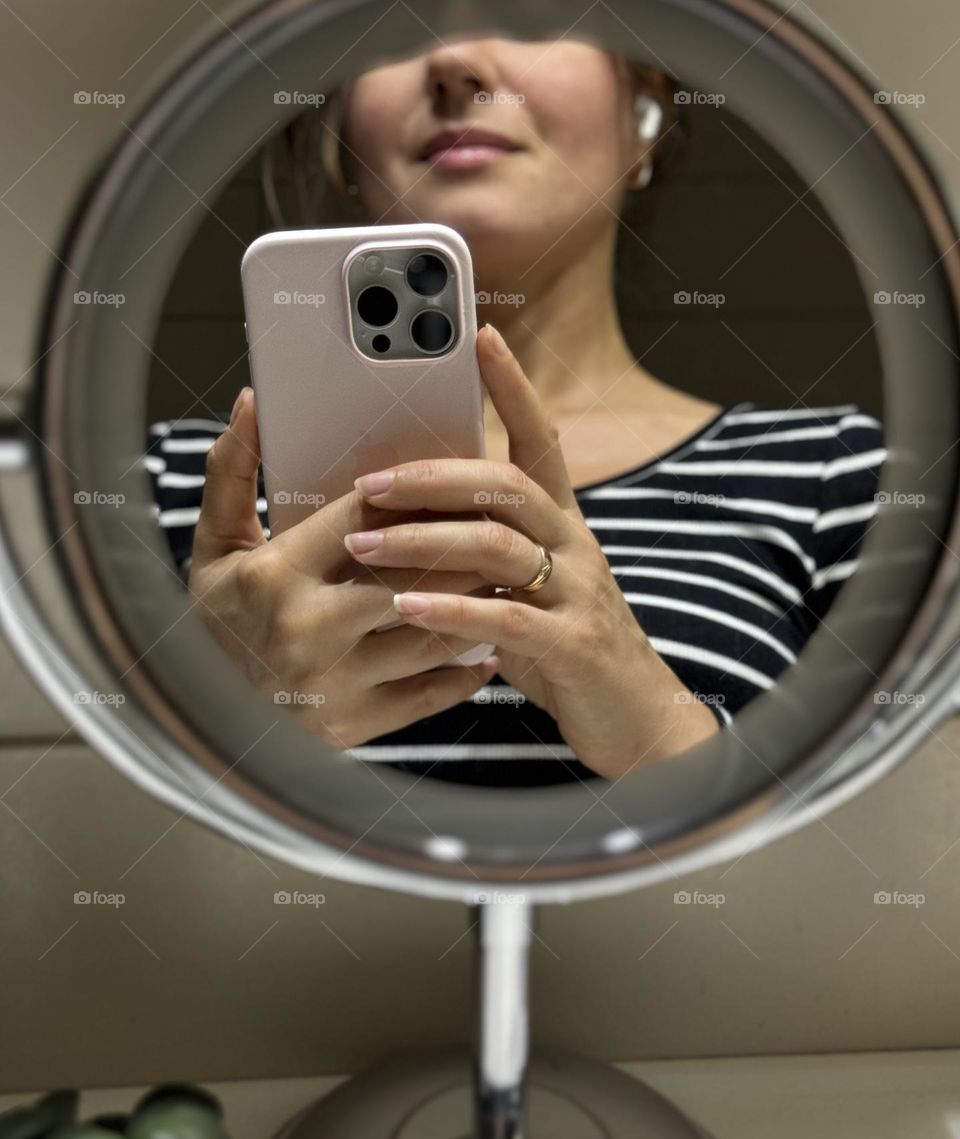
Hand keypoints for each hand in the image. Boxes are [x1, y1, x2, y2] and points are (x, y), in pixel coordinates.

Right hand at [186, 388, 498, 747]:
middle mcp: (309, 628)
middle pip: (414, 575)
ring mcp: (335, 682)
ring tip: (503, 580)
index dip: (414, 497)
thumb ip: (231, 472)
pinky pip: (430, 693)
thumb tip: (252, 403)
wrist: (199, 717)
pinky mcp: (354, 726)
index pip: (366, 519)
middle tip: (498, 527)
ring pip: (433, 633)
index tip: (447, 484)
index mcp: (277, 574)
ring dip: (476, 605)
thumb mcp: (212, 545)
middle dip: (461, 549)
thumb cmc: (214, 621)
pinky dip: (467, 671)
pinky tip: (486, 648)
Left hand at [344, 324, 718, 777]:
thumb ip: (482, 554)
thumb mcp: (527, 588)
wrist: (635, 718)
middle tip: (368, 481)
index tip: (482, 335)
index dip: (514, 386)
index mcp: (562, 525)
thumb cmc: (564, 647)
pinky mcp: (576, 645)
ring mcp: (580, 594)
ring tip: (364, 543)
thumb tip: (407, 520)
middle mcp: (575, 546)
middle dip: (433, 475)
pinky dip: (453, 608)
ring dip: (425, 540)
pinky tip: (406, 606)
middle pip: (507, 486)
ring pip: (500, 545)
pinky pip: (510, 617)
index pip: (540, 440)